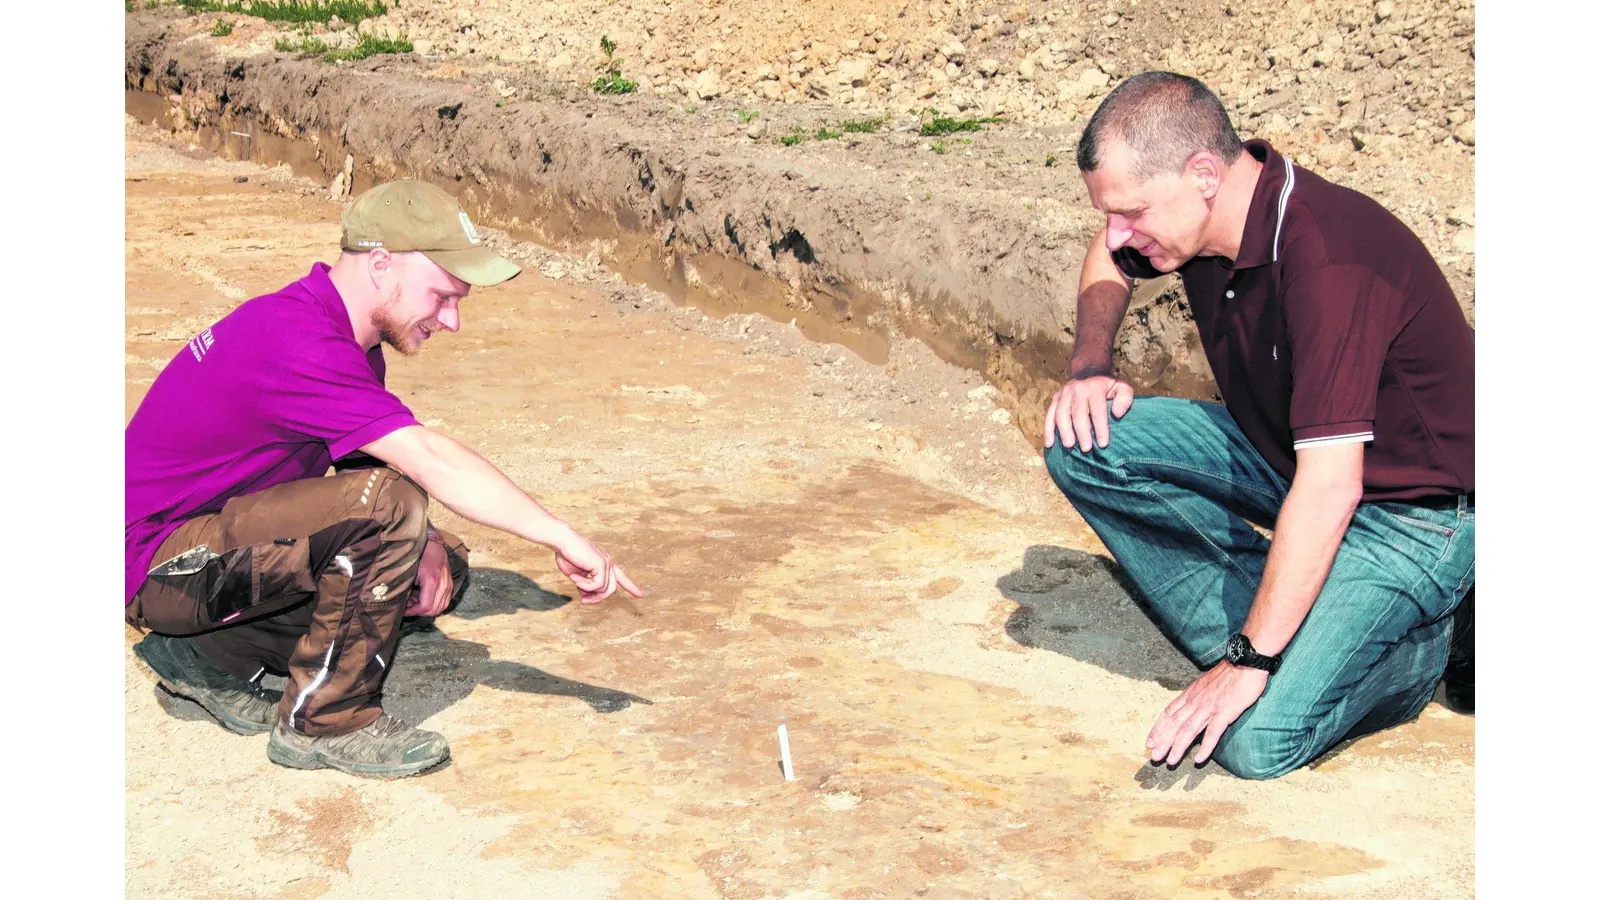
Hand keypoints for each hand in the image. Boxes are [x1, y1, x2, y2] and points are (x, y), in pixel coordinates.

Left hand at [406, 532, 452, 617]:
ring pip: (441, 607)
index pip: (425, 606)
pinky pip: (445, 601)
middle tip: (409, 607)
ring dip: (428, 609)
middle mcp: (443, 584)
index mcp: (432, 581)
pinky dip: (435, 604)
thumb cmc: (419, 556)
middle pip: (434, 610)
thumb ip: (406, 589)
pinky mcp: (450, 584)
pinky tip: (424, 598)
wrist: (432, 544)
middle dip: (420, 612)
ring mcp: (448, 584)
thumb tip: (403, 602)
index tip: (404, 611)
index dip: (413, 611)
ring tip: (416, 602)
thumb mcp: (410, 572)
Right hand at [553, 529, 643, 603]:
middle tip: (584, 601)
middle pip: (611, 589)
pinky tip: (576, 578)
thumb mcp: (577, 576)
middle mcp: (608, 563)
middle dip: (598, 598)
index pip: (621, 577)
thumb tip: (587, 597)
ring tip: (575, 582)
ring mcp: (606, 563)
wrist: (562, 541)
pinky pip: (597, 585)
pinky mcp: (602, 564)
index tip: (640, 595)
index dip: (630, 587)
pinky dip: (585, 585)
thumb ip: (585, 586)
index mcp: (604, 564)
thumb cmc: (567, 555)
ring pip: (604, 589)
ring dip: (587, 590)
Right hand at [1043, 372, 1134, 451]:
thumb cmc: (1107, 385)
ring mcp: (1064, 393)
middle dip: (1082, 432)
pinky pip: (1049, 415)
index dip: (1100, 428)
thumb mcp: (1121, 386)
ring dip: (1064, 431)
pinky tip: (1049, 443)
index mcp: (1094, 387)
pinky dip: (1048, 430)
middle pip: (1078, 413)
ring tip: (1069, 446)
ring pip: (1061, 414)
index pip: (1097, 410)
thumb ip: (1125, 398)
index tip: (1103, 444)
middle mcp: (1077, 389)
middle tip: (1086, 449)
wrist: (1088, 370)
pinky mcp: (1055, 398)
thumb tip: (1117, 414)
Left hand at [1146, 661, 1267, 766]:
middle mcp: (1195, 701)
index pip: (1168, 713)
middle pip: (1174, 724)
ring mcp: (1209, 707)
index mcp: (1190, 694)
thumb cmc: (1228, 673)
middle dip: (1163, 742)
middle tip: (1154, 757)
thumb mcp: (1204, 683)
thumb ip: (1195, 696)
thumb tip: (1188, 706)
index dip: (1158, 729)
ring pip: (1189, 730)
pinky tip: (1199, 759)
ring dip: (1178, 747)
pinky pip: (1213, 732)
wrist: (1246, 662)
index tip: (1149, 741)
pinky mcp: (1225, 712)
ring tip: (1171, 762)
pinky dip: (1205, 746)